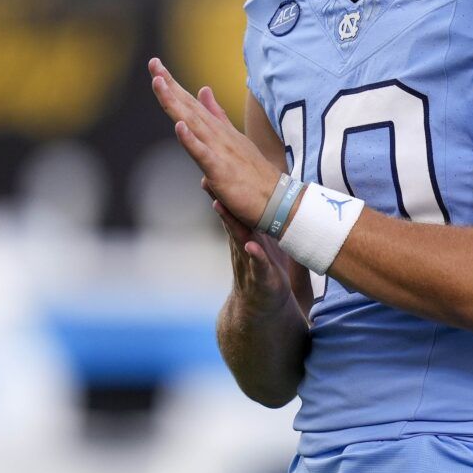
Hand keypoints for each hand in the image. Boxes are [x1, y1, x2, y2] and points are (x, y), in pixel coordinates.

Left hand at [147, 58, 277, 227]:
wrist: (278, 200)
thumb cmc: (254, 176)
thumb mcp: (232, 140)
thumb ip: (217, 116)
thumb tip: (203, 91)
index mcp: (218, 132)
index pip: (192, 105)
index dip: (173, 86)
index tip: (156, 66)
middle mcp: (218, 136)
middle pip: (189, 107)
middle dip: (169, 85)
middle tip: (153, 63)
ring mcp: (220, 151)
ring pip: (193, 123)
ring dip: (175, 103)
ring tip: (159, 82)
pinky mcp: (221, 170)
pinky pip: (203, 154)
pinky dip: (190, 140)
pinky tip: (179, 126)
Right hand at [209, 190, 301, 315]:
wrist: (264, 304)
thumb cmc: (263, 267)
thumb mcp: (258, 240)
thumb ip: (251, 220)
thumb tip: (250, 195)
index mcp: (244, 235)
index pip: (232, 210)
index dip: (223, 189)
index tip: (211, 168)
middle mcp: (243, 246)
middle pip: (230, 220)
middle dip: (220, 200)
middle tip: (207, 180)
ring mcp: (250, 262)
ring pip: (239, 240)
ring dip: (230, 224)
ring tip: (220, 206)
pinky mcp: (263, 279)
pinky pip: (258, 266)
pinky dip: (255, 257)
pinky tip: (252, 247)